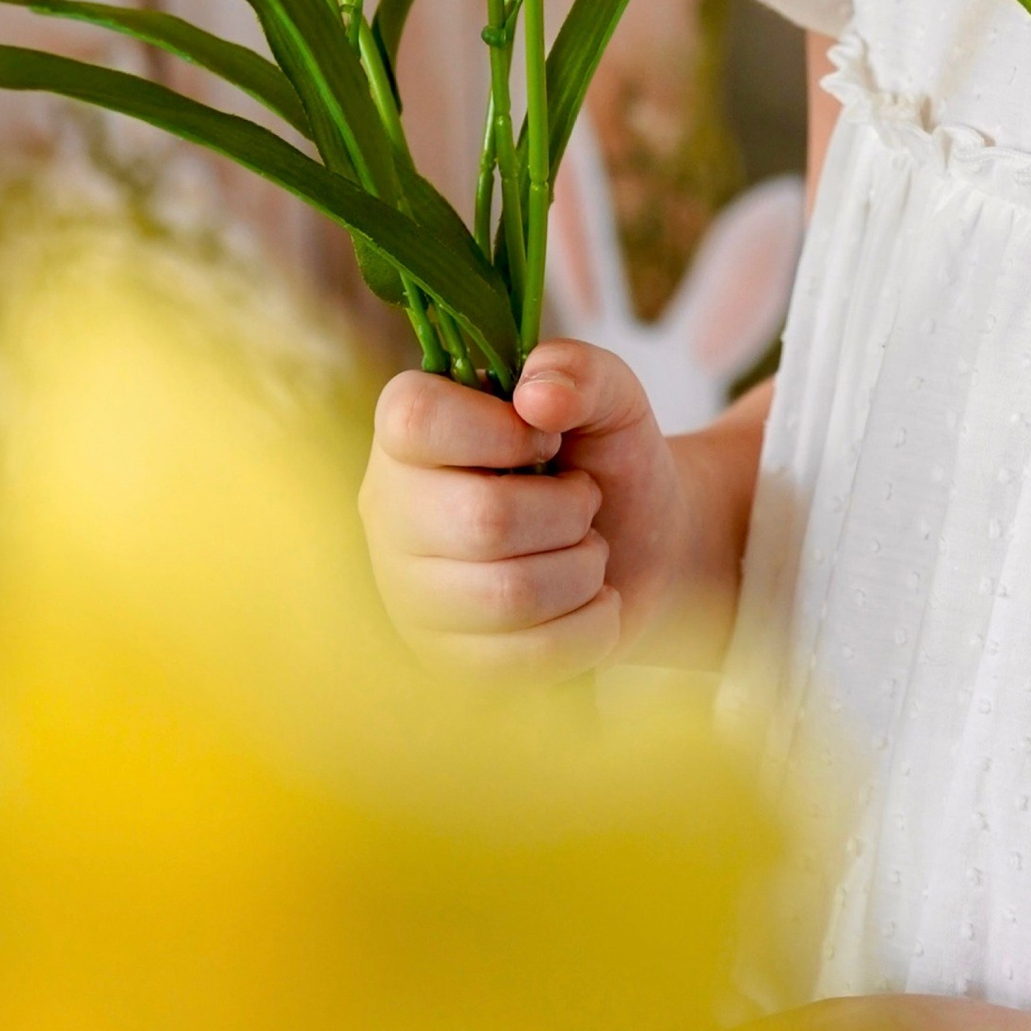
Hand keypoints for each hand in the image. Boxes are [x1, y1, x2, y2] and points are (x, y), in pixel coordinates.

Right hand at [359, 341, 734, 677]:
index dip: (501, 431)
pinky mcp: (444, 657)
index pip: (416, 419)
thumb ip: (581, 370)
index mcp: (410, 430)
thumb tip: (536, 396)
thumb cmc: (605, 457)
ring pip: (507, 595)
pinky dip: (589, 627)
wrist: (639, 546)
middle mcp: (390, 509)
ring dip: (582, 570)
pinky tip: (594, 602)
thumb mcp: (610, 395)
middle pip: (482, 520)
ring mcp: (408, 591)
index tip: (547, 437)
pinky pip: (523, 659)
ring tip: (588, 551)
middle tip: (583, 500)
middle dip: (568, 511)